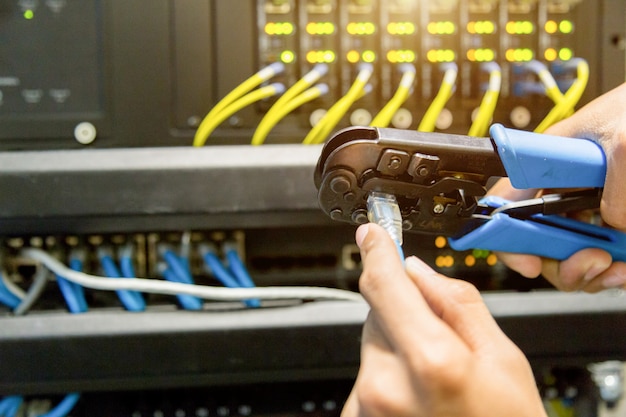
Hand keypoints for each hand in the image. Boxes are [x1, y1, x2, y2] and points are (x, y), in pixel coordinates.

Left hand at [342, 223, 546, 416]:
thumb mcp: (502, 360)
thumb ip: (456, 303)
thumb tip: (419, 270)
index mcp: (430, 361)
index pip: (384, 285)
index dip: (377, 252)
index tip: (371, 233)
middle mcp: (385, 386)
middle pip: (377, 315)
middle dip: (402, 313)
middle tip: (440, 340)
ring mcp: (366, 408)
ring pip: (372, 347)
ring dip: (396, 349)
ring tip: (434, 382)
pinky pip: (367, 376)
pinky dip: (388, 375)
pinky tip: (418, 399)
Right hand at [488, 83, 625, 291]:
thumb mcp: (621, 141)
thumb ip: (613, 187)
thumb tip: (613, 224)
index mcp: (543, 162)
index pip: (504, 207)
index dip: (507, 238)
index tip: (529, 261)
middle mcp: (560, 189)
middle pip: (538, 242)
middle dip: (560, 262)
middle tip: (591, 260)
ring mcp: (585, 207)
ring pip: (568, 256)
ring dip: (588, 271)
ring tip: (614, 266)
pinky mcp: (611, 220)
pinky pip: (600, 257)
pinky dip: (611, 270)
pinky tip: (622, 265)